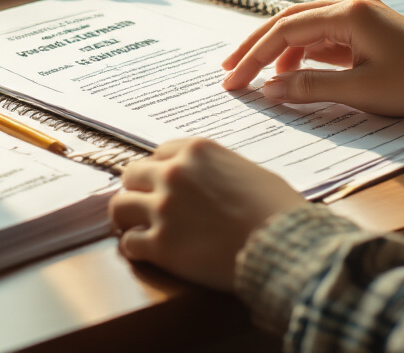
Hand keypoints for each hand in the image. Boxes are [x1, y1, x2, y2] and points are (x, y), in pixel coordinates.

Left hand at [109, 138, 304, 290]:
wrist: (283, 245)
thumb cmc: (278, 209)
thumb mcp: (248, 171)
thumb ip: (217, 169)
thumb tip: (209, 182)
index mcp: (197, 150)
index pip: (160, 153)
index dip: (160, 170)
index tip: (163, 184)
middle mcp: (174, 173)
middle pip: (132, 174)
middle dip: (139, 190)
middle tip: (147, 205)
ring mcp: (164, 209)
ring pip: (120, 206)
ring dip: (128, 217)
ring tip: (136, 227)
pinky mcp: (161, 245)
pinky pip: (128, 243)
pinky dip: (134, 248)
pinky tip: (144, 252)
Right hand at [220, 0, 403, 116]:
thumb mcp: (362, 91)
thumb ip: (311, 88)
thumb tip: (270, 89)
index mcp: (348, 14)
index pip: (285, 31)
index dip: (254, 56)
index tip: (233, 80)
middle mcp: (351, 7)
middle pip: (289, 21)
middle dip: (256, 46)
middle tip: (229, 70)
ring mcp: (360, 18)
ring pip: (305, 28)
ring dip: (278, 51)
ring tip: (256, 76)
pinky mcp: (367, 32)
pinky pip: (323, 39)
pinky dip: (301, 55)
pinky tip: (290, 74)